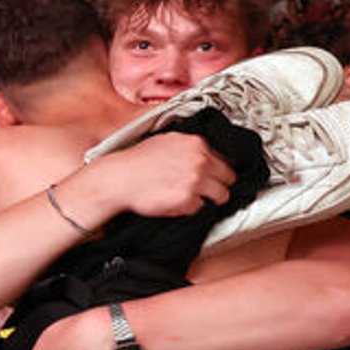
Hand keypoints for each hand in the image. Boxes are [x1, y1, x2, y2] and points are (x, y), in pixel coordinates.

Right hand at [85, 133, 236, 218]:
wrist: (120, 179)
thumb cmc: (138, 162)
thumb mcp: (167, 141)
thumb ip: (190, 146)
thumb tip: (206, 153)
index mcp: (197, 143)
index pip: (227, 158)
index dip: (220, 170)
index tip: (216, 177)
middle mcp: (200, 160)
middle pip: (229, 178)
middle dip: (219, 185)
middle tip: (207, 191)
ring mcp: (196, 180)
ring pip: (221, 195)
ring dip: (209, 199)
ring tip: (192, 198)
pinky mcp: (188, 200)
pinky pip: (200, 208)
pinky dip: (190, 208)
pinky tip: (176, 202)